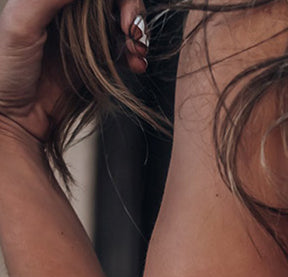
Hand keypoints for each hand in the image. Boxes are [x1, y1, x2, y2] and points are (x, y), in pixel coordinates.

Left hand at [0, 0, 147, 145]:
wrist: (16, 118)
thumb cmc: (7, 71)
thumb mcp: (21, 23)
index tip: (119, 10)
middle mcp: (69, 12)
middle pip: (113, 1)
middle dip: (131, 10)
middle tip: (133, 31)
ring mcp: (85, 37)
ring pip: (122, 22)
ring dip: (137, 34)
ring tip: (136, 51)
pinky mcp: (96, 61)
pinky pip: (123, 50)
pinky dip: (135, 55)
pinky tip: (136, 64)